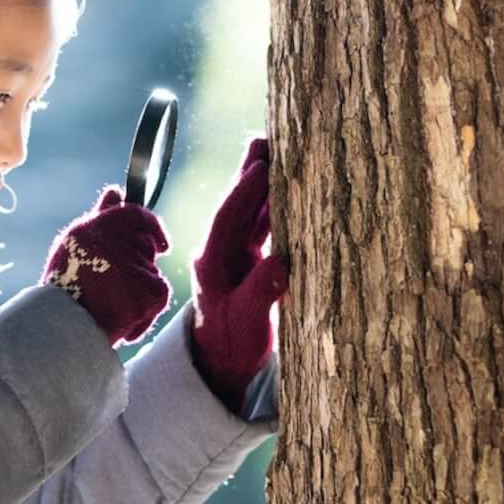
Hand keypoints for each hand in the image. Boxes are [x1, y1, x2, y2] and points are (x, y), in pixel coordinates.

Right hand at [41, 185, 172, 346]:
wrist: (63, 329)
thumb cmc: (64, 288)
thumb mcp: (75, 245)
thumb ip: (101, 216)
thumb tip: (116, 191)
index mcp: (98, 226)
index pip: (136, 213)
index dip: (151, 226)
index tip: (160, 243)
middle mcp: (118, 241)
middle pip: (146, 246)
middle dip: (140, 263)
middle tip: (116, 286)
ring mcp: (137, 265)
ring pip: (151, 272)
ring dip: (139, 287)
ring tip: (110, 304)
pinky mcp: (152, 290)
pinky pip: (158, 295)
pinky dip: (146, 308)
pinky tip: (122, 317)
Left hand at [189, 137, 289, 413]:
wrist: (226, 361)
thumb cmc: (233, 344)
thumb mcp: (247, 321)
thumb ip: (261, 293)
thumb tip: (280, 265)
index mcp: (213, 261)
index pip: (227, 219)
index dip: (243, 193)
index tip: (260, 169)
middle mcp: (222, 251)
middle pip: (238, 205)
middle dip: (252, 174)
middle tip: (267, 141)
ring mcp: (236, 253)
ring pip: (252, 211)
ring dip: (265, 183)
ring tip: (279, 151)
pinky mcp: (251, 259)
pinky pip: (264, 225)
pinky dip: (276, 205)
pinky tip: (291, 187)